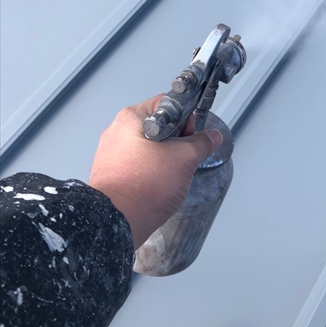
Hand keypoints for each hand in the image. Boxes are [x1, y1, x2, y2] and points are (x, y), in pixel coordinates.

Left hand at [88, 94, 222, 249]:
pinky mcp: (113, 175)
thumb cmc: (140, 188)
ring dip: (165, 160)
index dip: (186, 117)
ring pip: (150, 149)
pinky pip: (139, 167)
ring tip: (169, 176)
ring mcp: (113, 155)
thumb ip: (201, 143)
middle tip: (182, 158)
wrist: (116, 223)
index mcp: (131, 119)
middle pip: (159, 127)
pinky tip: (158, 187)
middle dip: (177, 142)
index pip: (166, 103)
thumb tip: (211, 137)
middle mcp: (118, 133)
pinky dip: (152, 174)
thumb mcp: (184, 159)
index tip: (192, 134)